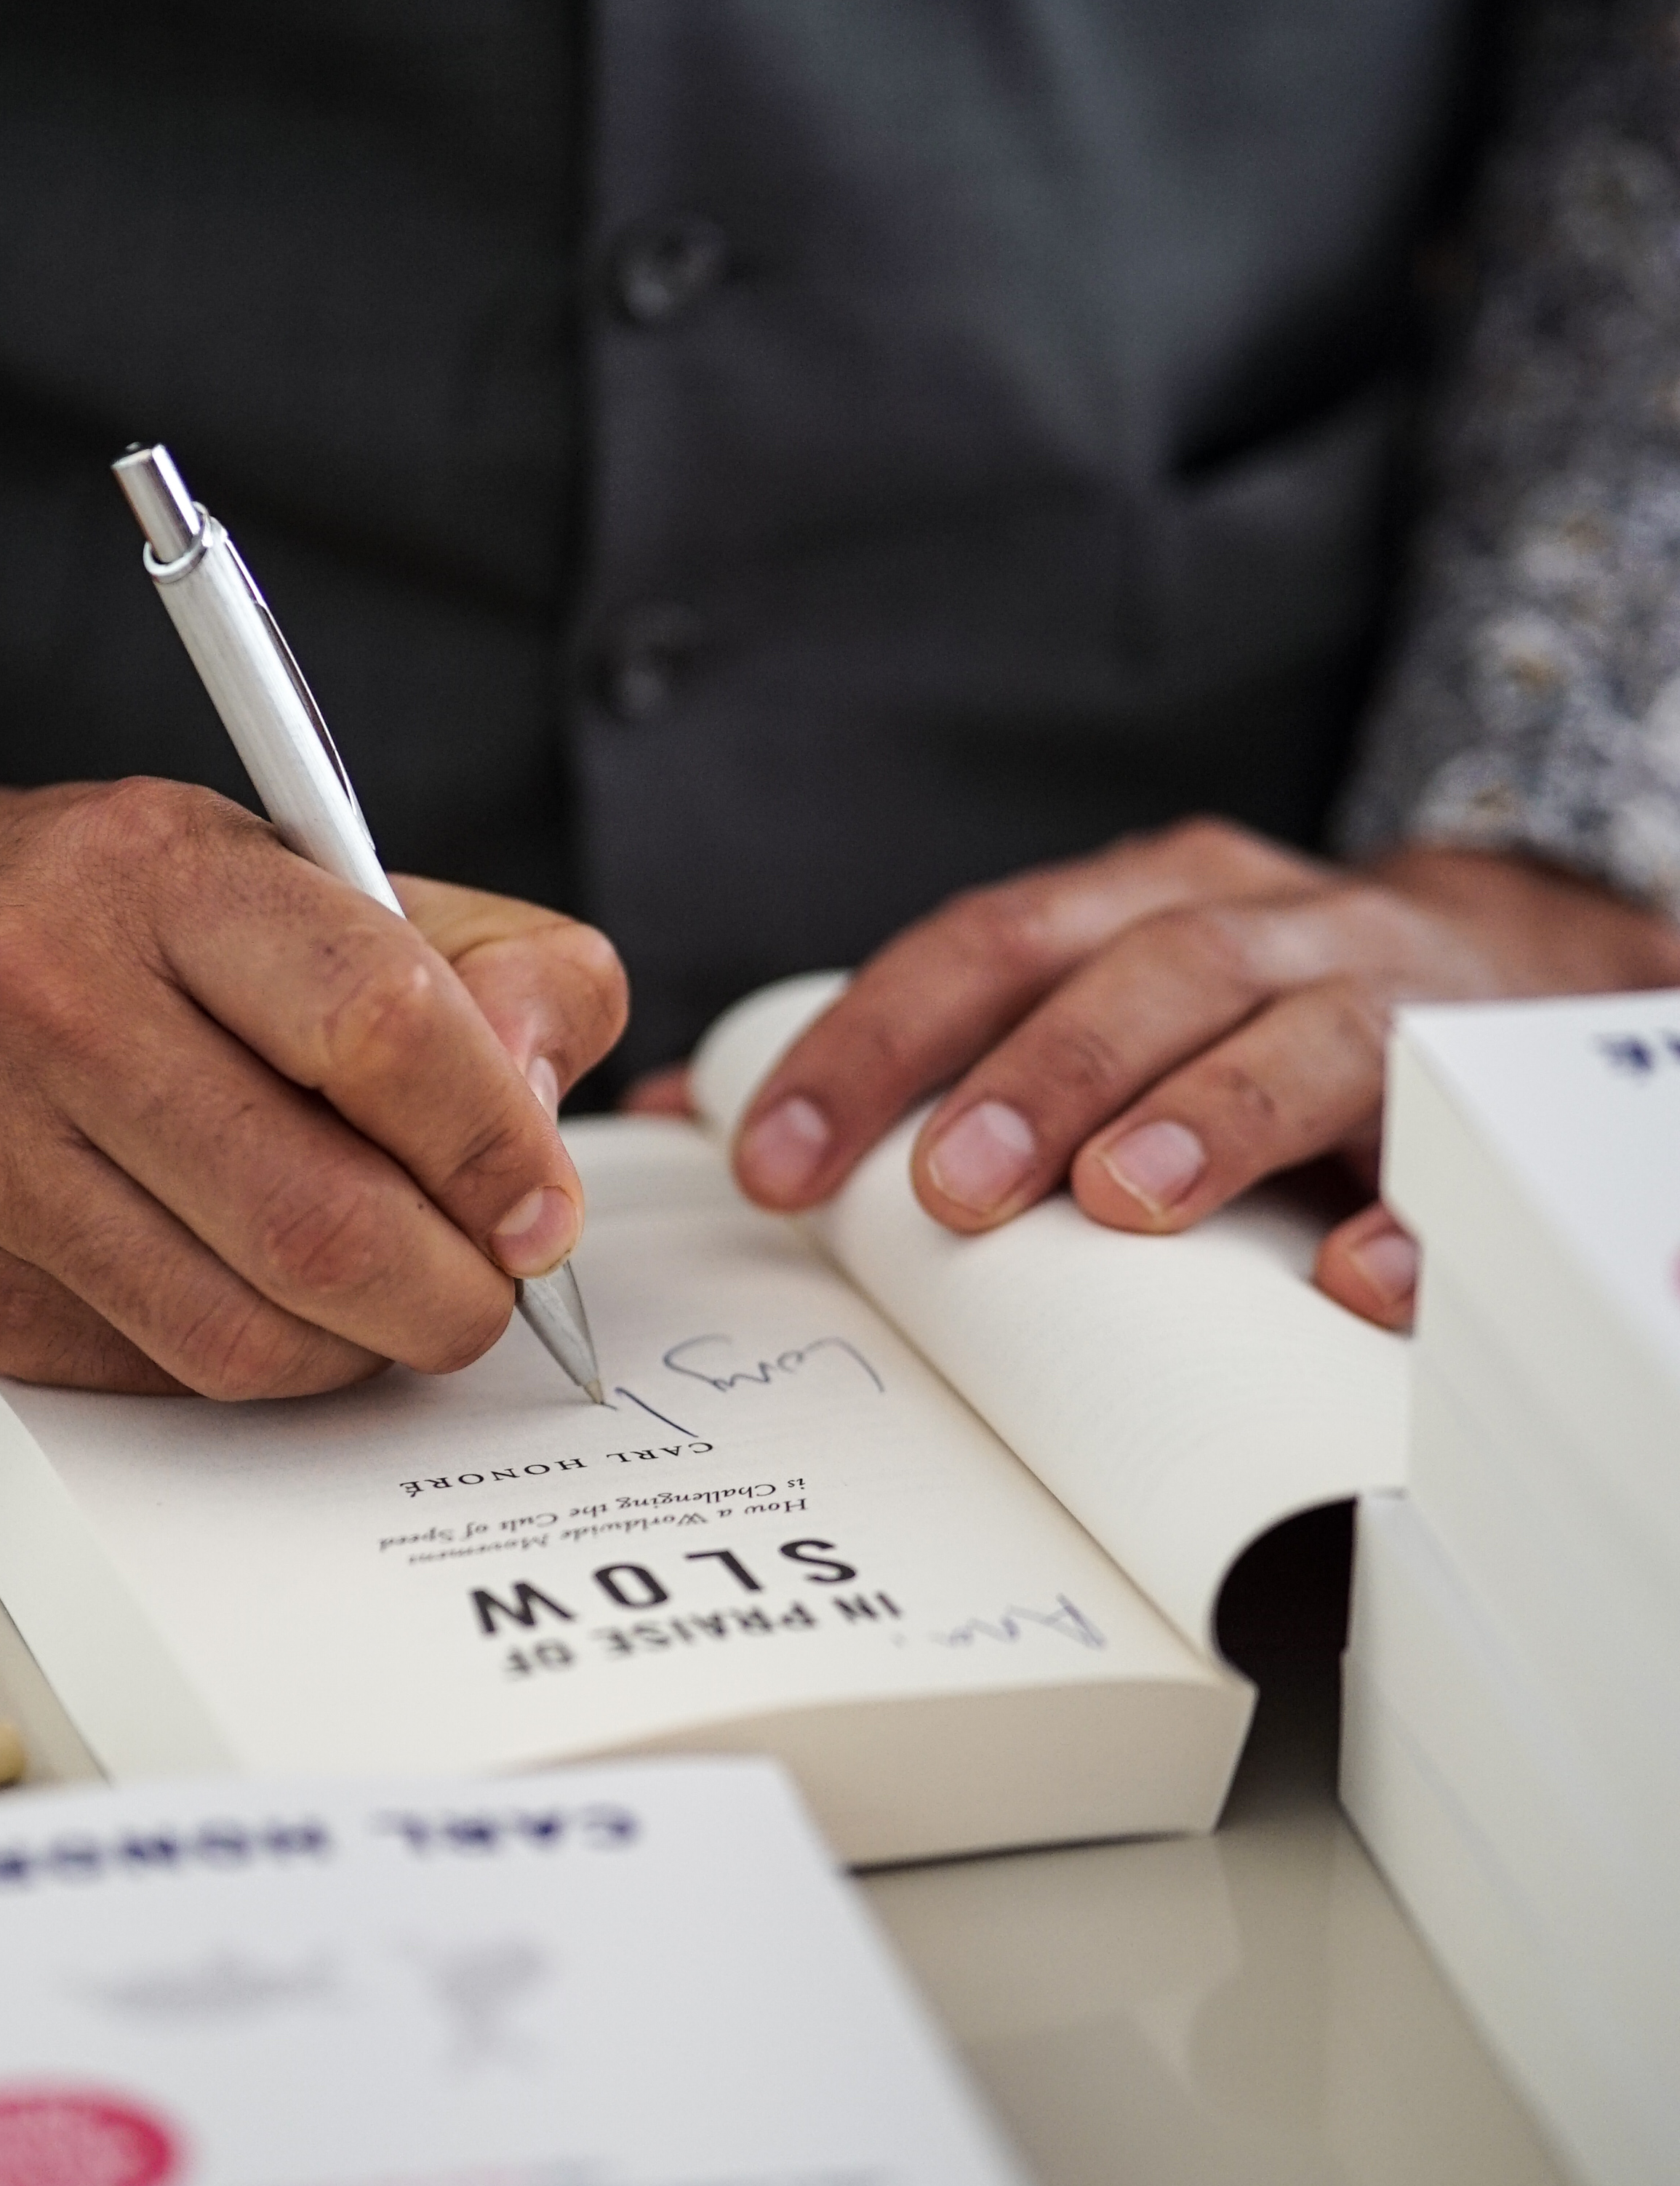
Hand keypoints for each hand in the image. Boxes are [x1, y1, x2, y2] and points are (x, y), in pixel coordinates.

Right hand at [0, 658, 625, 1393]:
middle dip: (448, 1293)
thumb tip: (543, 1098)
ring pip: (236, 1336)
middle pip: (319, 1218)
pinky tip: (232, 1293)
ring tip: (370, 1300)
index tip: (541, 1209)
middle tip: (481, 1292)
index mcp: (158, 872)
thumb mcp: (289, 866)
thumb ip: (474, 960)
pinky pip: (139, 1377)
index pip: (379, 1024)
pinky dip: (228, 1363)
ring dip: (349, 1351)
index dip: (496, 1145)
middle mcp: (37, 995)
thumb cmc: (85, 911)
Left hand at [719, 819, 1679, 1327]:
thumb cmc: (1241, 1007)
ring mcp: (1387, 1001)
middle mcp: (1262, 927)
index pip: (986, 946)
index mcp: (1141, 901)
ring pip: (1304, 1032)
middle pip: (1146, 973)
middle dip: (1040, 1075)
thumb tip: (682, 1113)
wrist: (1502, 968)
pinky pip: (1454, 1162)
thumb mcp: (1087, 992)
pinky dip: (1408, 1219)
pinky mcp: (1480, 1100)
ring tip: (1124, 1200)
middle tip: (951, 1188)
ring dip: (1209, 1111)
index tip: (778, 1162)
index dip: (875, 1044)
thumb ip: (921, 1047)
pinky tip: (1352, 1284)